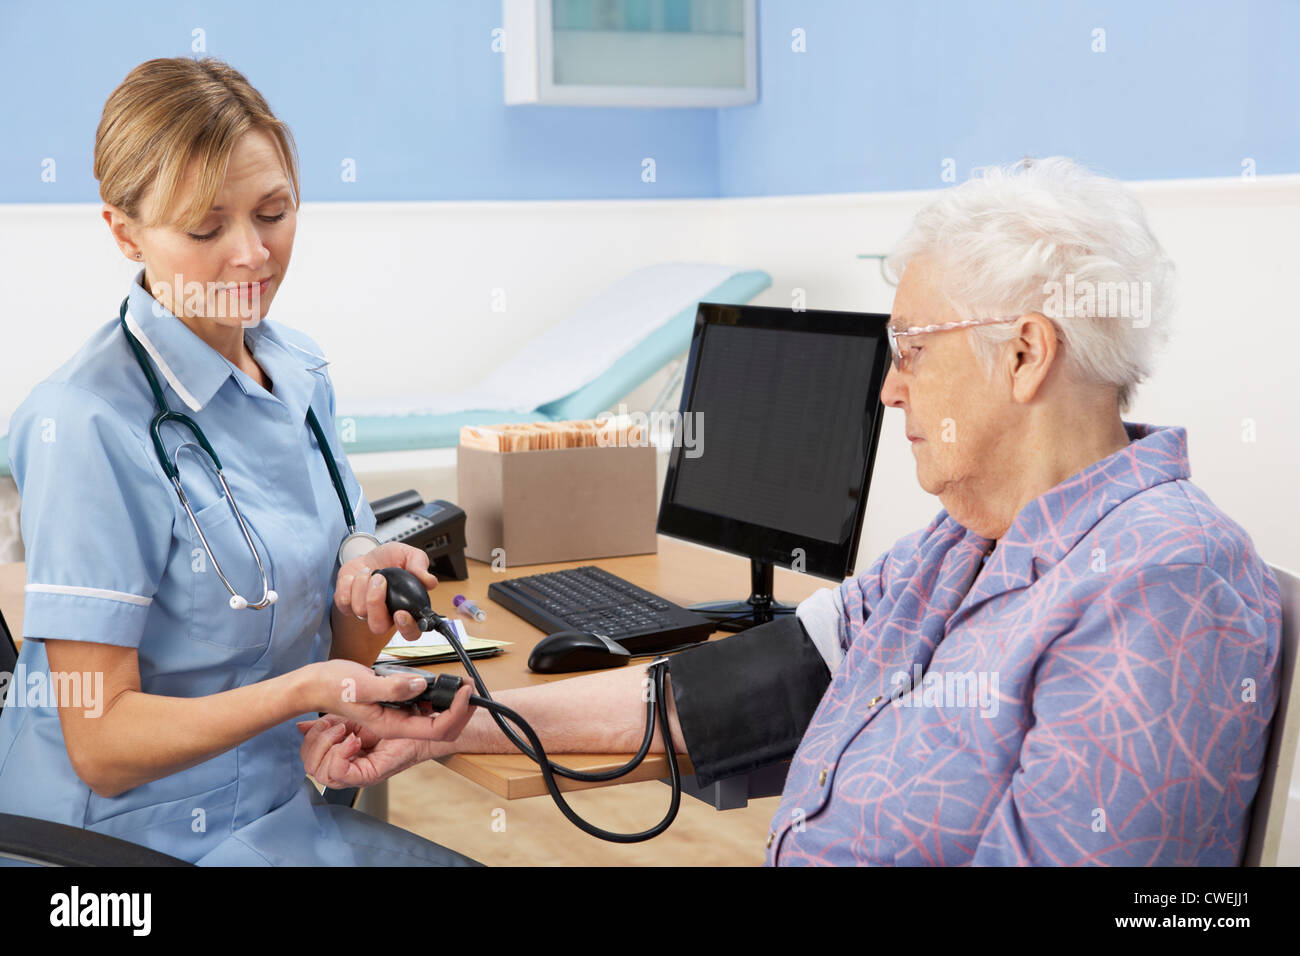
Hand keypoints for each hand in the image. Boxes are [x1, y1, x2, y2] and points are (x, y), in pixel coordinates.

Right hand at [298, 715, 427, 788]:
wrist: (421, 724)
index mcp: (340, 752)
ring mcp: (356, 773)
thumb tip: (301, 727)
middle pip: (310, 766)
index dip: (310, 738)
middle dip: (316, 742)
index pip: (308, 755)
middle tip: (336, 726)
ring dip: (328, 747)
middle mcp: (345, 766)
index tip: (324, 721)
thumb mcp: (354, 716)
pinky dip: (340, 755)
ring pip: (321, 774)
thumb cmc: (394, 721)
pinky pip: (338, 774)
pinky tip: (353, 741)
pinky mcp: (367, 775)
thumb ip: (329, 722)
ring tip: (346, 732)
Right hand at [306, 659, 477, 742]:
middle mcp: (396, 724)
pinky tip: (438, 683)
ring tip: (459, 683)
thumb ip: (392, 688)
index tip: (463, 690)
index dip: (456, 712)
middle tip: (467, 684)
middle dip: (461, 709)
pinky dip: (436, 698)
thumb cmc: (332, 686)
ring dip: (451, 703)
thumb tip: (419, 686)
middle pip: (441, 728)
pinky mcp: (394, 706)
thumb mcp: (362, 685)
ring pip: (434, 719)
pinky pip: (422, 709)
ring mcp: (396, 717)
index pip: (435, 729)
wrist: (314, 687)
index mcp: (391, 725)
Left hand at [334, 541, 437, 641]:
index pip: (411, 632)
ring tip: (370, 570)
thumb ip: (420, 566)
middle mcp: (385, 615)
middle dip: (376, 601)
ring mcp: (365, 612)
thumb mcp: (410, 556)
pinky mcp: (346, 605)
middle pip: (379, 627)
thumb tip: (429, 581)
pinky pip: (343, 601)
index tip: (401, 613)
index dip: (407, 627)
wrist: (371, 555)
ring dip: (363, 585)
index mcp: (406, 609)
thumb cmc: (392, 560)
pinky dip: (348, 584)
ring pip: (360, 611)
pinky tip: (357, 574)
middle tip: (380, 579)